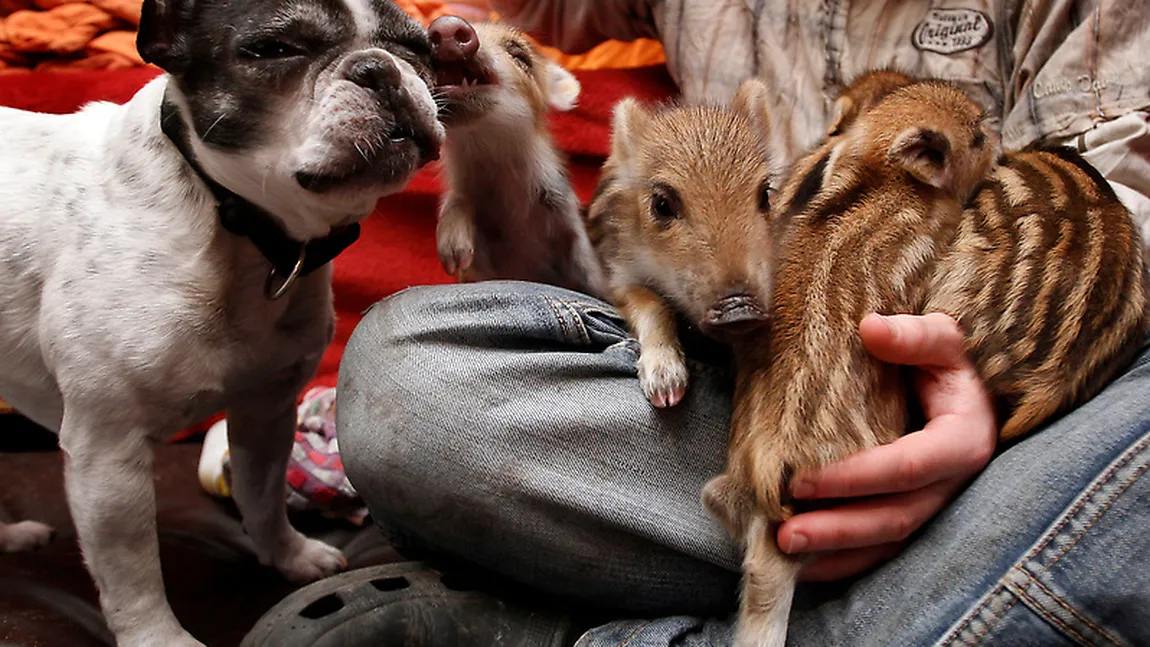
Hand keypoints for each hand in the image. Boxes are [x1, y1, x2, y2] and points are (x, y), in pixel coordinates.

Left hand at [776, 313, 997, 581]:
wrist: (961, 384)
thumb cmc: (945, 360)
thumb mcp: (942, 338)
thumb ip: (914, 335)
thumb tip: (871, 328)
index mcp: (962, 441)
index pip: (907, 466)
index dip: (856, 478)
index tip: (803, 479)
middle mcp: (950, 484)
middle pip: (894, 518)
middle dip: (838, 530)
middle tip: (785, 533)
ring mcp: (933, 506)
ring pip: (885, 542)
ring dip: (835, 553)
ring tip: (785, 552)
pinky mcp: (911, 515)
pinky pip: (878, 550)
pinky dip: (842, 561)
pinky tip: (802, 565)